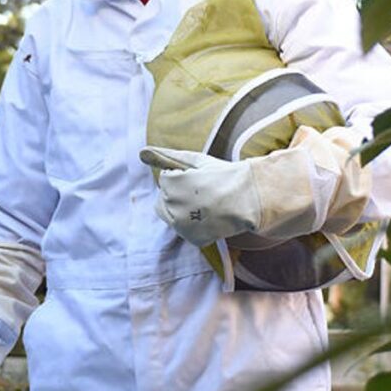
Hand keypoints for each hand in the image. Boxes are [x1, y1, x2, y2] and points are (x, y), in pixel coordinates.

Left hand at [139, 145, 260, 247]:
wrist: (250, 199)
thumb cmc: (223, 176)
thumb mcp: (195, 161)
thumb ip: (165, 156)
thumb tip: (140, 152)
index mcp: (173, 183)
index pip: (166, 180)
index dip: (183, 178)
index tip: (201, 179)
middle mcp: (174, 205)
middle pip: (164, 199)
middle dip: (178, 194)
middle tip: (202, 192)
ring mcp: (182, 225)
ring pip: (171, 215)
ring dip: (182, 209)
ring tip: (205, 204)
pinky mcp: (192, 238)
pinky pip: (183, 229)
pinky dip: (192, 224)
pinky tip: (208, 217)